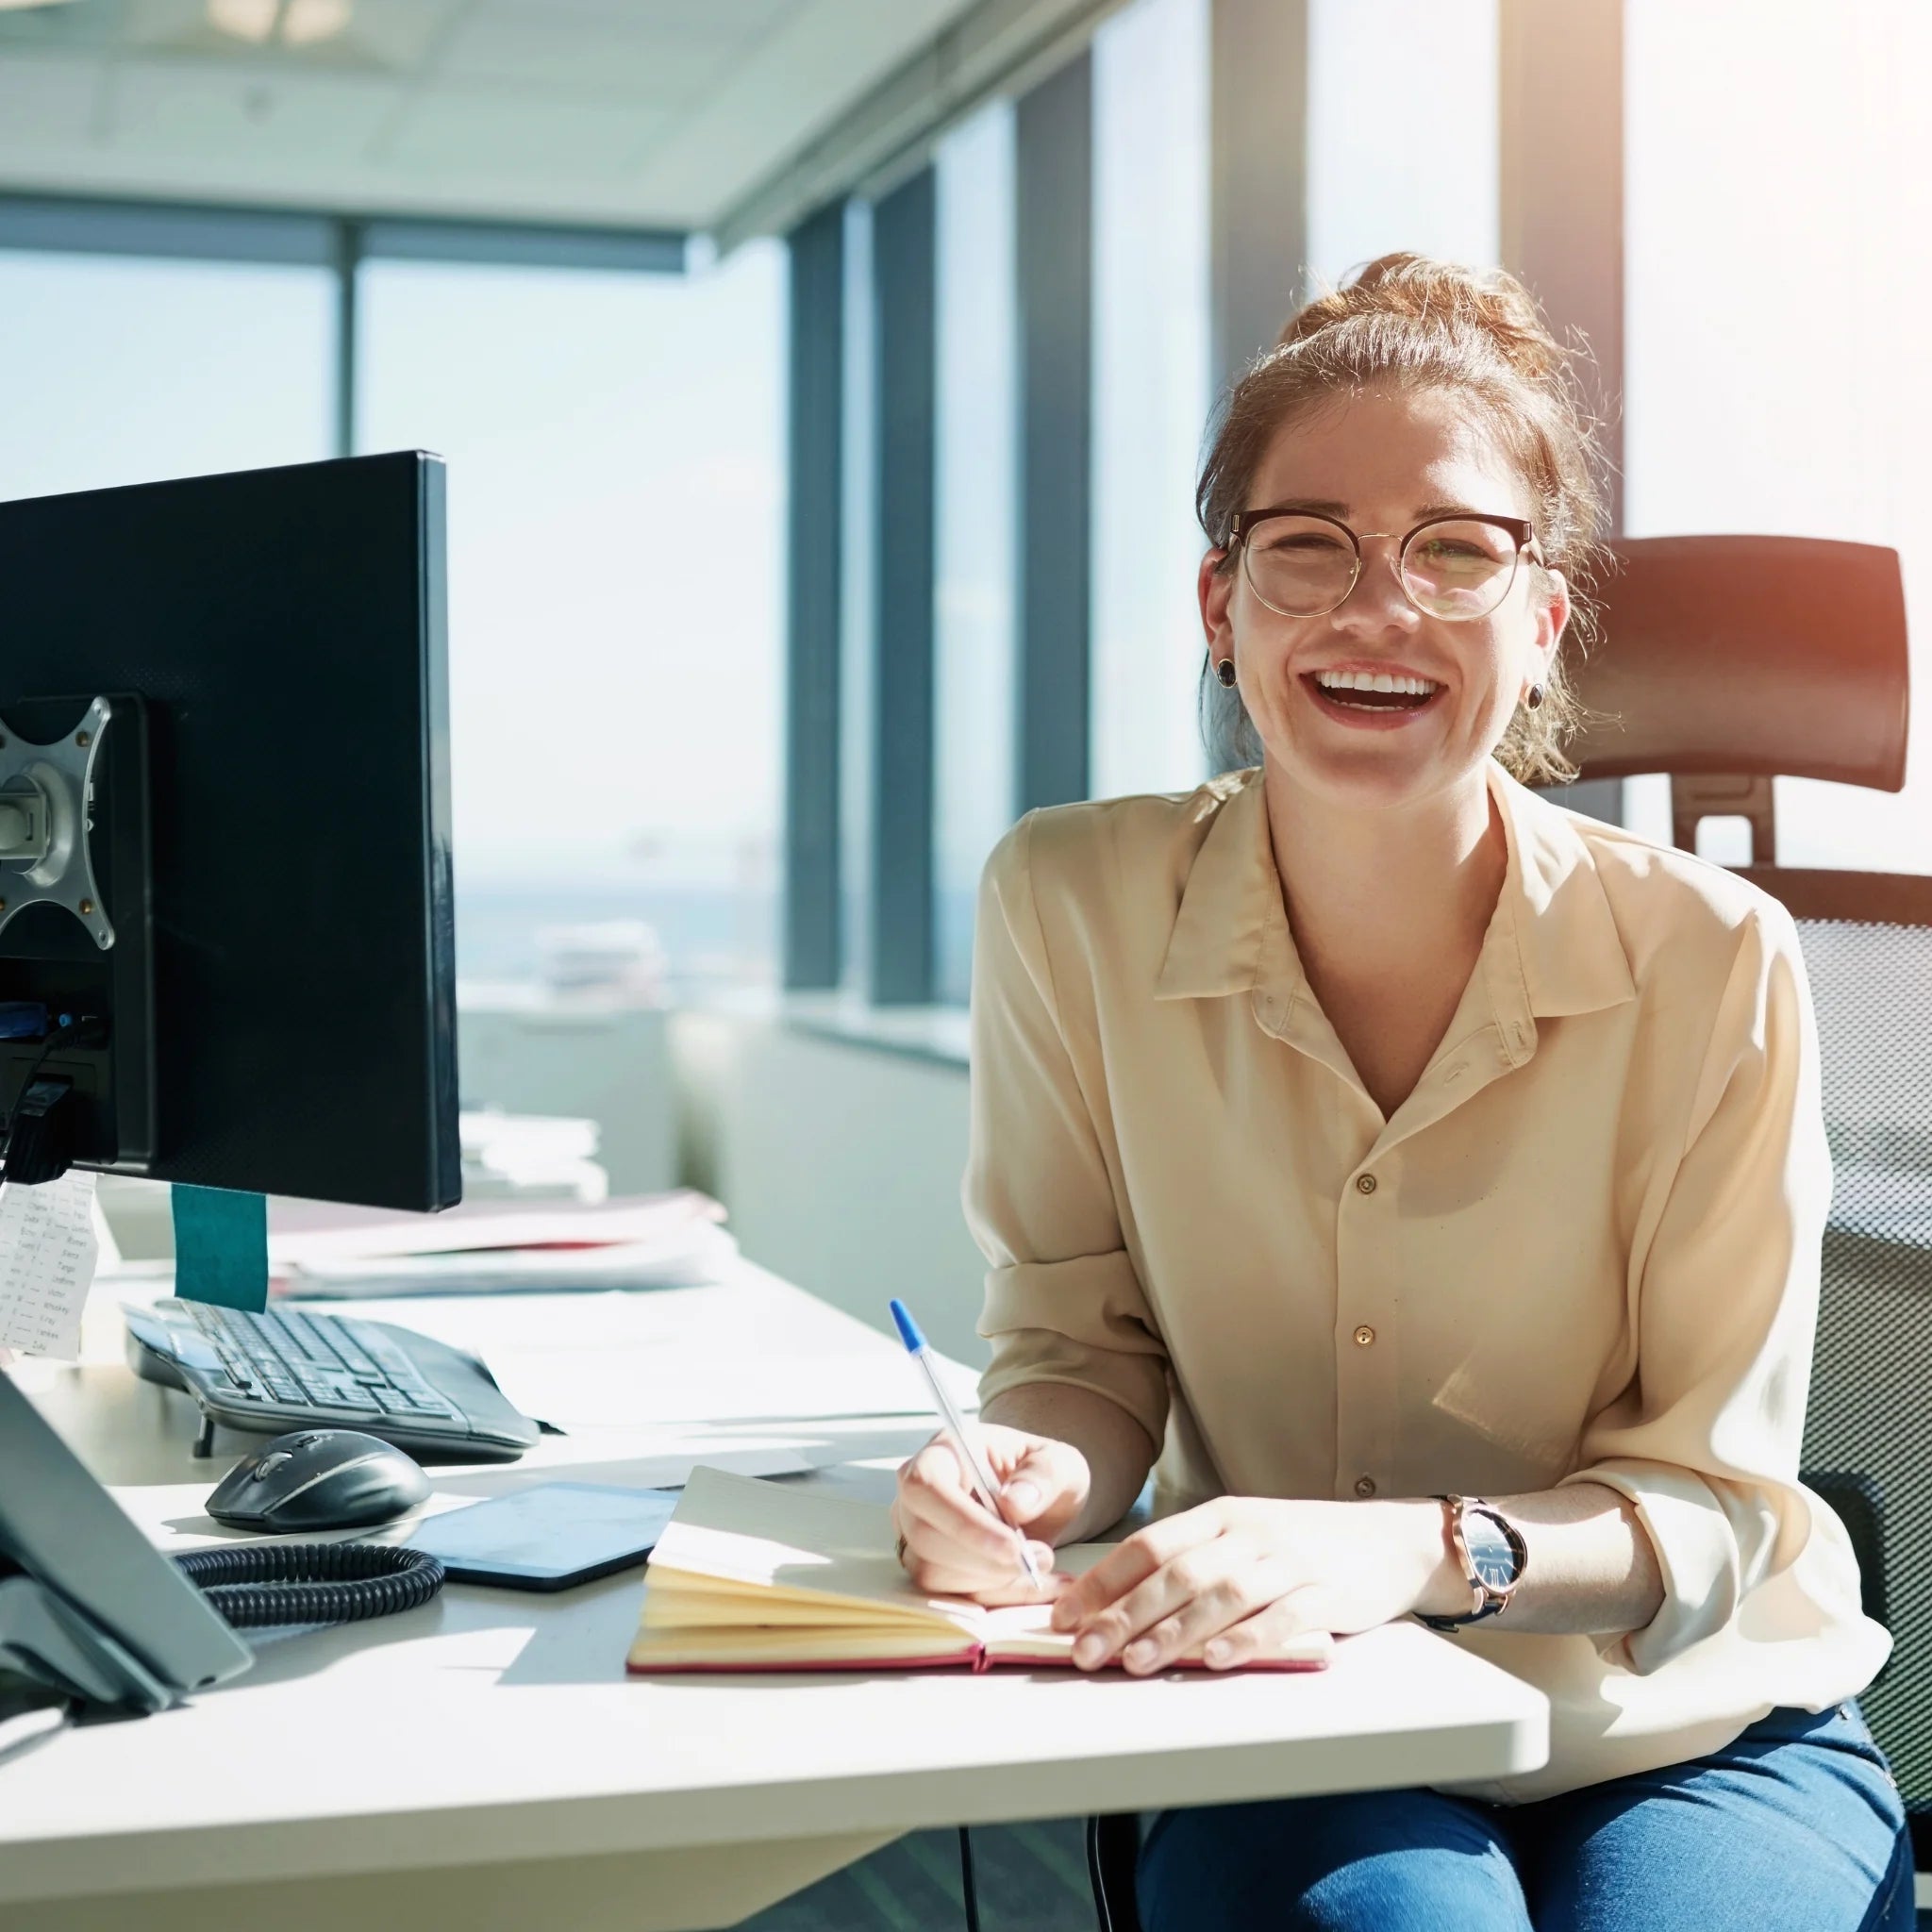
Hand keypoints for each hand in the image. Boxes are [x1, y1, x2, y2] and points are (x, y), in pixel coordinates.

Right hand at [892, 1424, 1088, 1605]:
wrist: (1044, 1503)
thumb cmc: (1043, 1474)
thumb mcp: (1059, 1463)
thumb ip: (1043, 1475)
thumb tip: (1014, 1503)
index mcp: (943, 1453)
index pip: (926, 1486)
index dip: (961, 1521)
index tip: (1010, 1547)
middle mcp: (919, 1494)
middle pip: (925, 1537)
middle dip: (984, 1560)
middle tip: (1039, 1559)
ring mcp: (918, 1534)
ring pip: (934, 1574)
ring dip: (994, 1582)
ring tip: (1042, 1565)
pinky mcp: (931, 1569)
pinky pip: (953, 1597)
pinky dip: (999, 1598)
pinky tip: (1036, 1585)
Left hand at [1051, 1496, 1445, 1672]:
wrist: (1391, 1540)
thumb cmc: (1303, 1545)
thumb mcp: (1243, 1538)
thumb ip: (1192, 1562)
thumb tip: (1116, 1601)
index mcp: (1220, 1515)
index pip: (1149, 1545)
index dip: (1103, 1580)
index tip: (1064, 1615)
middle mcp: (1248, 1532)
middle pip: (1175, 1572)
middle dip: (1123, 1614)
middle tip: (1085, 1650)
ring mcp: (1288, 1561)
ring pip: (1220, 1595)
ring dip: (1173, 1631)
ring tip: (1135, 1662)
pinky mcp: (1327, 1593)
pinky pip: (1281, 1618)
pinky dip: (1245, 1640)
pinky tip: (1215, 1661)